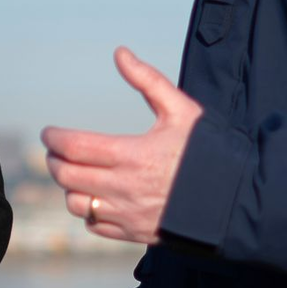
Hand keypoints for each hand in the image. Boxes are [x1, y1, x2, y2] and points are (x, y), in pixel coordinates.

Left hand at [42, 47, 201, 243]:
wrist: (238, 200)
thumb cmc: (210, 151)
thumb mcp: (181, 110)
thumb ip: (147, 80)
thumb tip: (120, 53)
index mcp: (133, 155)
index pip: (75, 147)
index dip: (55, 139)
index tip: (49, 133)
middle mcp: (125, 188)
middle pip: (68, 176)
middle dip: (55, 160)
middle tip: (55, 151)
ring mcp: (129, 215)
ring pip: (76, 204)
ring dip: (69, 187)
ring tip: (74, 172)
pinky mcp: (135, 234)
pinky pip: (95, 226)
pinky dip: (87, 212)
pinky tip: (94, 197)